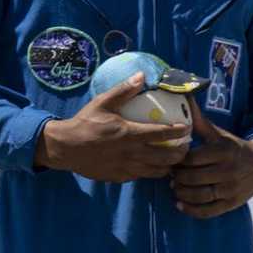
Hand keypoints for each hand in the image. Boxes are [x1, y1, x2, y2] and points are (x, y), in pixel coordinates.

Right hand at [34, 73, 190, 181]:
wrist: (65, 148)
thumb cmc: (85, 123)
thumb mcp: (102, 103)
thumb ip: (123, 91)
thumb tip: (141, 76)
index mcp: (130, 134)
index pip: (163, 134)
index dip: (180, 131)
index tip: (187, 128)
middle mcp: (133, 154)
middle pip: (167, 157)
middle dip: (181, 152)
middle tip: (184, 146)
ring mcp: (127, 168)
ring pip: (158, 171)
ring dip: (168, 165)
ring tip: (171, 157)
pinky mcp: (121, 177)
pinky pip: (142, 176)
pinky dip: (151, 171)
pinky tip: (150, 164)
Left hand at [171, 98, 252, 218]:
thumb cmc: (233, 148)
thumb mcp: (218, 134)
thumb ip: (199, 122)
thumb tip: (183, 98)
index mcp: (222, 152)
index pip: (192, 159)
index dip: (177, 161)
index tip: (170, 159)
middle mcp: (227, 171)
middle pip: (193, 178)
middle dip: (177, 177)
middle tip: (170, 175)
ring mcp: (230, 189)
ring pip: (200, 195)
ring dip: (181, 193)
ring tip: (174, 187)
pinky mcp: (232, 203)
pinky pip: (209, 210)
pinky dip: (192, 210)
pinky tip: (180, 204)